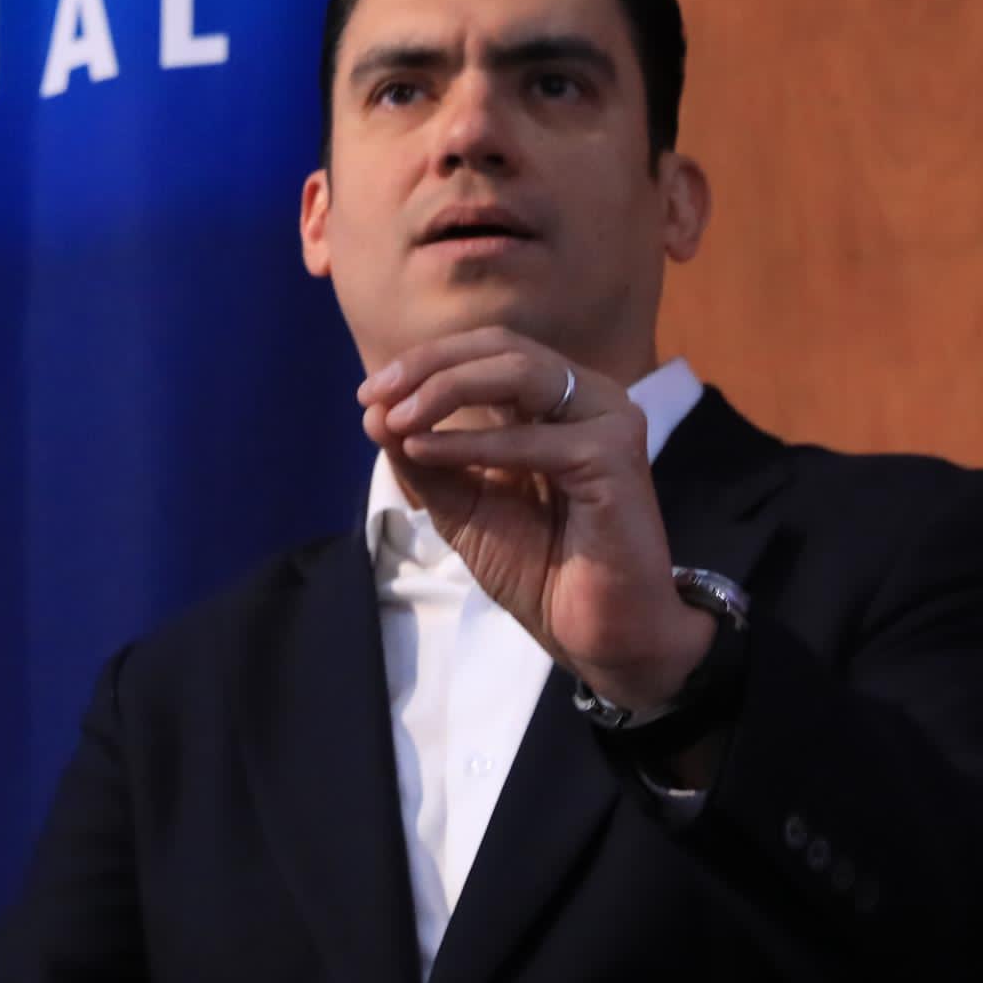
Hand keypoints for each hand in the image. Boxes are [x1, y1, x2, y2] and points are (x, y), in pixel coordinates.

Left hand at [362, 330, 713, 711]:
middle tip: (375, 395)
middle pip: (501, 348)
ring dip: (446, 389)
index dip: (426, 361)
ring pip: (519, 372)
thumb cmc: (540, 569)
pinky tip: (426, 450)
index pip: (487, 351)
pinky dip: (470, 442)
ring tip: (396, 419)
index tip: (368, 395)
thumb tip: (373, 412)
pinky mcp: (615, 456)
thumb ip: (424, 459)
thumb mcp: (462, 506)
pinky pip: (531, 438)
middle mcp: (587, 399)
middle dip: (429, 365)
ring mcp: (608, 421)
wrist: (597, 634)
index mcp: (555, 402)